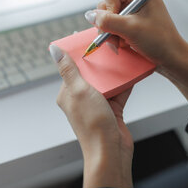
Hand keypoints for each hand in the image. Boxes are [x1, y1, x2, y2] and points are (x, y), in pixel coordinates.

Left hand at [50, 44, 133, 187]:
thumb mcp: (79, 90)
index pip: (72, 67)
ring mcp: (98, 104)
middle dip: (101, 59)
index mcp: (68, 93)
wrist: (110, 151)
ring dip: (115, 70)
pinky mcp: (113, 109)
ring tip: (124, 54)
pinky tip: (133, 70)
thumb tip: (54, 50)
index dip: (80, 52)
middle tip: (111, 43)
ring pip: (107, 80)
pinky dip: (126, 81)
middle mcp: (82, 98)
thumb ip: (68, 69)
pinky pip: (120, 90)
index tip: (89, 37)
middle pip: (92, 72)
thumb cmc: (92, 124)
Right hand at [85, 0, 186, 69]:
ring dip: (111, 33)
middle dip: (109, 24)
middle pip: (106, 5)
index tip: (119, 23)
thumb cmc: (160, 41)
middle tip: (118, 38)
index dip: (109, 8)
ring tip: (122, 43)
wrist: (172, 59)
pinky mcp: (131, 21)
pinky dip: (115, 36)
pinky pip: (113, 26)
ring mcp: (134, 10)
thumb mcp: (130, 29)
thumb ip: (107, 21)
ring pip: (107, 17)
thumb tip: (90, 15)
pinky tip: (124, 44)